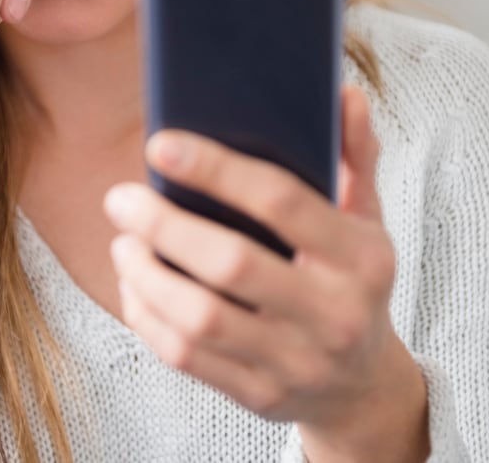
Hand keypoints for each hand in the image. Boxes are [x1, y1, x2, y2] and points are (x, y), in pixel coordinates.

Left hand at [104, 86, 428, 460]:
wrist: (362, 385)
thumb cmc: (353, 283)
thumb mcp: (367, 219)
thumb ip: (355, 155)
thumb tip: (343, 91)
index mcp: (363, 258)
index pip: (282, 201)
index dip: (216, 169)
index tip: (159, 145)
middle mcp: (334, 314)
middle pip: (231, 264)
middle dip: (163, 225)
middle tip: (120, 198)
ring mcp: (296, 362)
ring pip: (200, 319)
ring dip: (147, 275)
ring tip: (122, 242)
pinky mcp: (259, 396)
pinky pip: (187, 359)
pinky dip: (148, 318)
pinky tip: (134, 287)